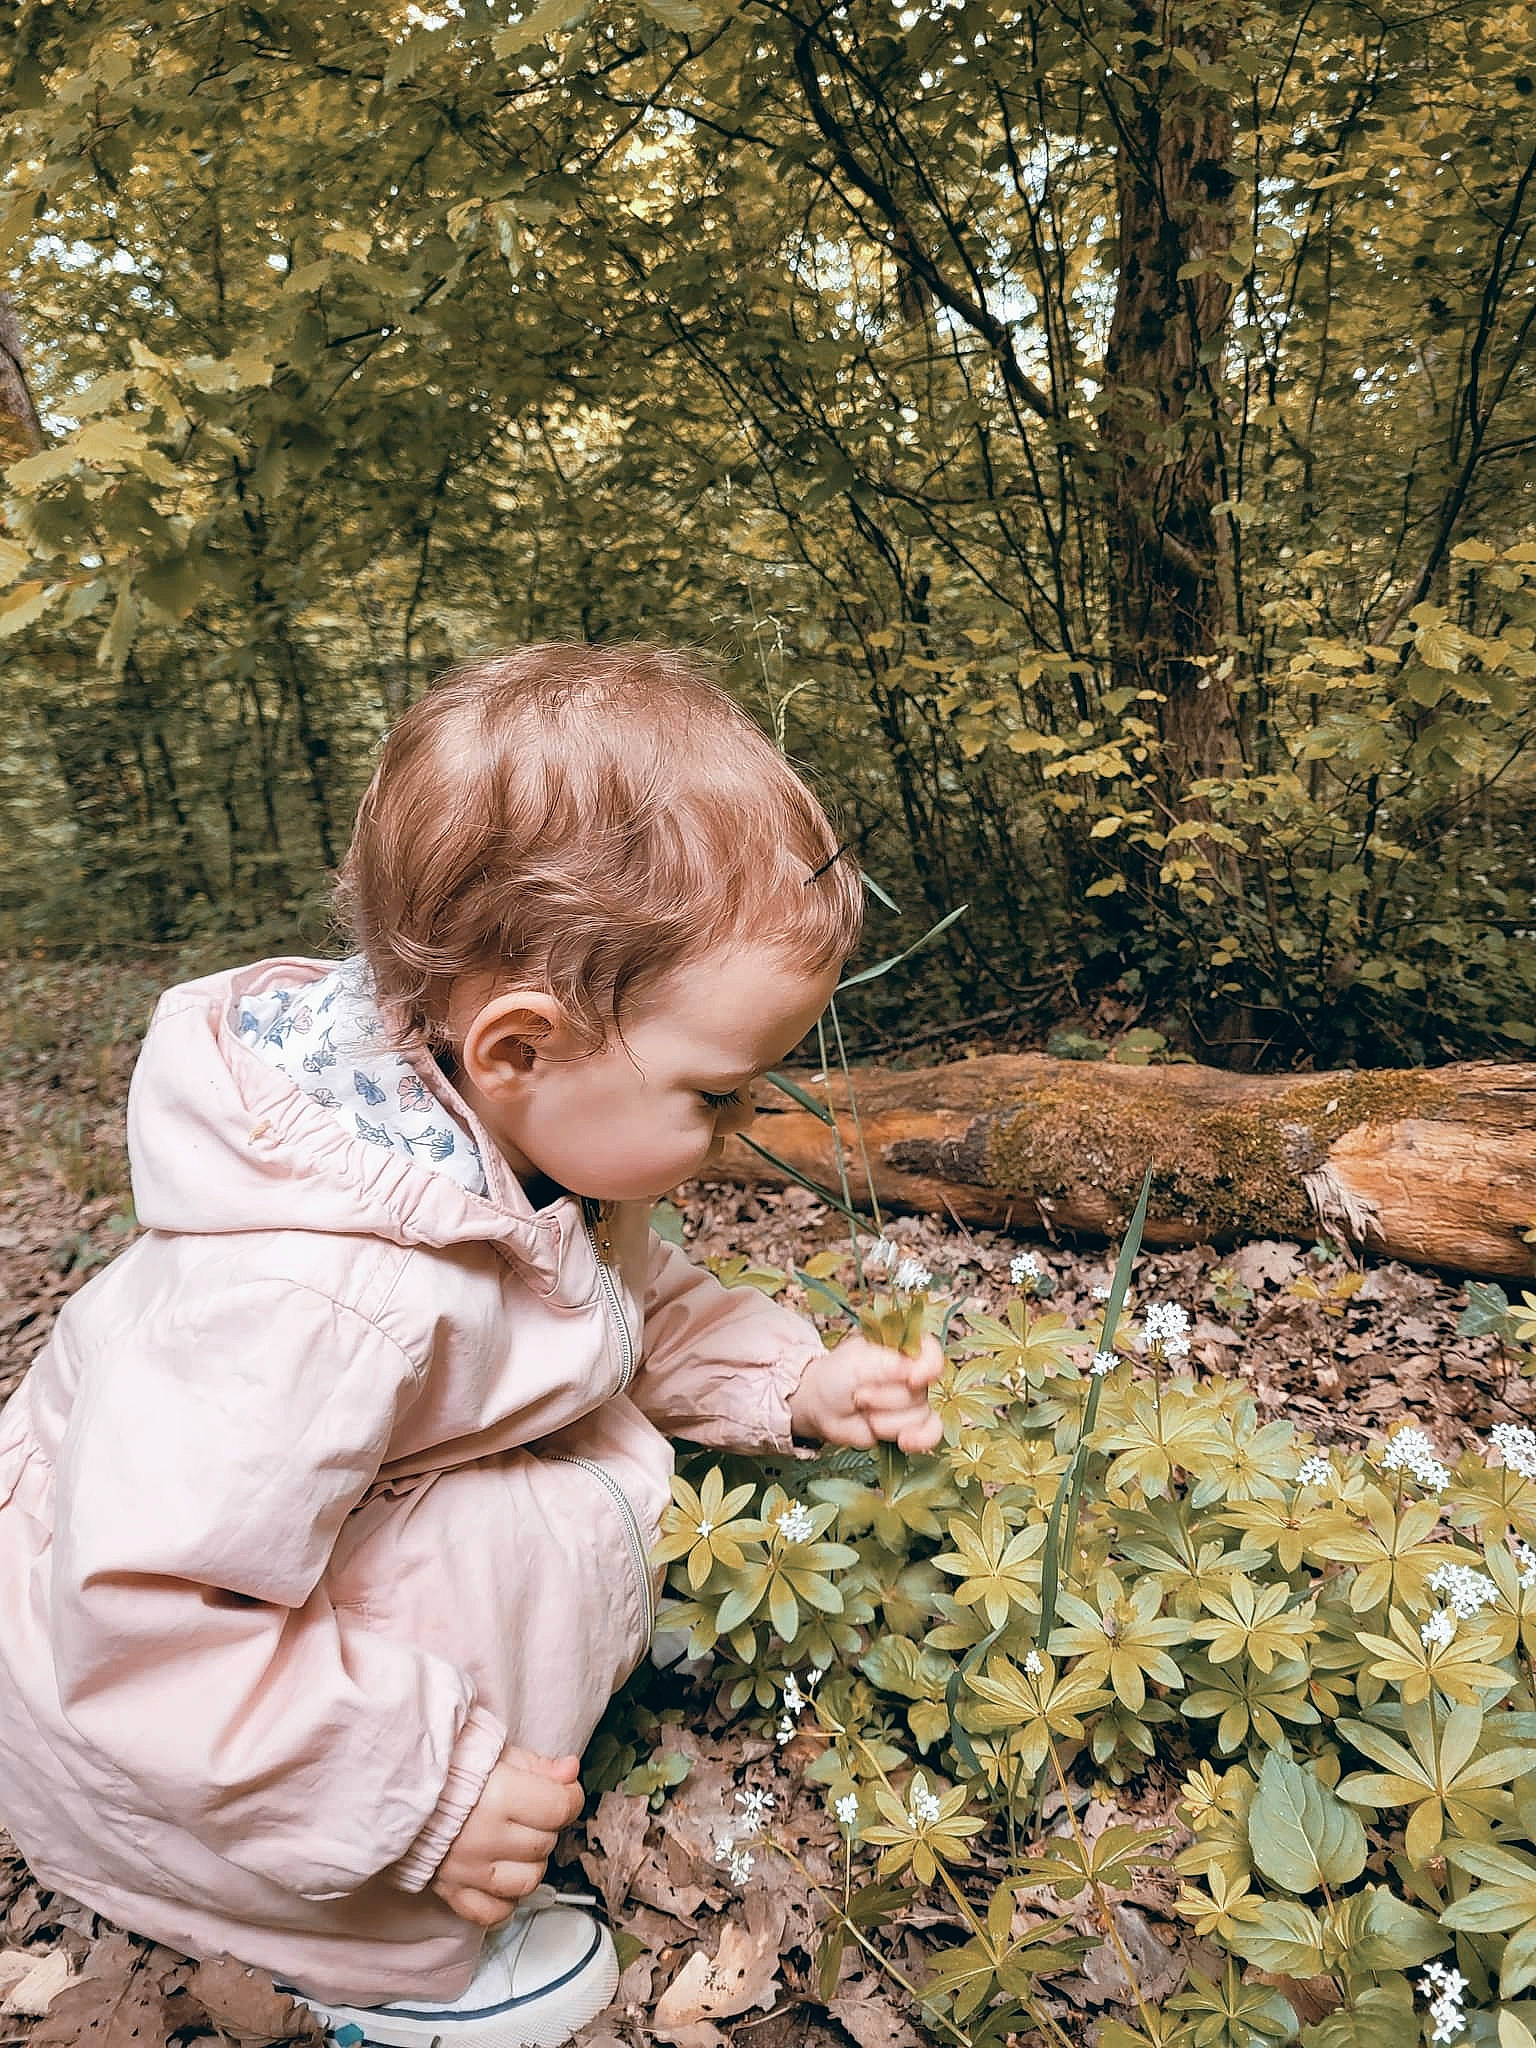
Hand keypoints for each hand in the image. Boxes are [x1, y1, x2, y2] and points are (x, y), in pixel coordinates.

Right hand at [430, 1746, 584, 1926]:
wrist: (395, 1791)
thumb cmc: (449, 1769)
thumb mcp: (497, 1754)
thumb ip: (539, 1766)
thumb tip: (571, 1773)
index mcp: (497, 1797)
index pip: (559, 1808)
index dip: (569, 1797)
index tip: (563, 1791)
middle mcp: (484, 1838)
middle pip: (544, 1843)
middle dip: (546, 1826)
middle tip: (530, 1810)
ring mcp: (467, 1871)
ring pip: (528, 1881)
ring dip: (530, 1862)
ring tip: (517, 1842)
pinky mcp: (451, 1893)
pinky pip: (493, 1912)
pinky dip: (505, 1899)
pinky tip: (501, 1875)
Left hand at [789, 1333, 943, 1452]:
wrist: (822, 1407)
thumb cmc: (837, 1376)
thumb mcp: (855, 1362)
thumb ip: (886, 1364)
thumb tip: (913, 1371)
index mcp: (902, 1349)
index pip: (931, 1353)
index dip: (928, 1367)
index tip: (913, 1379)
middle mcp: (912, 1374)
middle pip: (920, 1392)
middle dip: (885, 1398)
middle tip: (859, 1393)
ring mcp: (912, 1401)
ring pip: (920, 1415)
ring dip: (887, 1419)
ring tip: (864, 1410)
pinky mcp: (909, 1425)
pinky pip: (931, 1434)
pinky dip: (920, 1439)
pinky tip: (905, 1441)